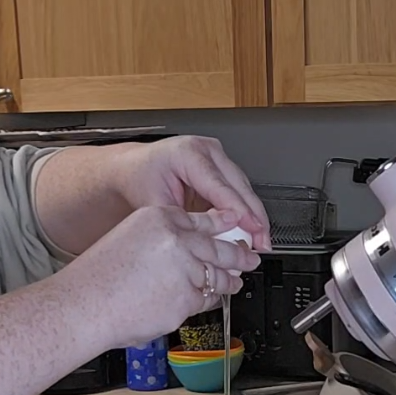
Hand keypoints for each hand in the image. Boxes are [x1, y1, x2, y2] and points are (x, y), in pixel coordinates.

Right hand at [58, 205, 259, 346]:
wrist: (84, 306)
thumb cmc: (98, 279)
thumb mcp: (129, 240)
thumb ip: (162, 239)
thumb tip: (187, 247)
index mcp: (158, 218)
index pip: (201, 219)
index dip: (224, 225)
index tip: (236, 226)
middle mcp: (175, 240)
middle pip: (219, 247)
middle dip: (239, 254)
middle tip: (250, 256)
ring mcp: (183, 270)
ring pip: (217, 276)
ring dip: (229, 281)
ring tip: (235, 282)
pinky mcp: (186, 299)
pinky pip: (206, 300)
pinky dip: (208, 301)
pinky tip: (212, 300)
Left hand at [113, 136, 270, 251]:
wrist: (132, 169)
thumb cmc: (140, 181)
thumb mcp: (156, 205)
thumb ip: (185, 222)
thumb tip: (210, 241)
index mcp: (188, 154)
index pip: (221, 187)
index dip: (240, 212)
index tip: (253, 231)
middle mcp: (207, 151)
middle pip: (240, 186)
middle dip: (255, 217)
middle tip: (263, 243)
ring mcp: (216, 156)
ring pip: (244, 188)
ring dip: (254, 216)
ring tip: (260, 241)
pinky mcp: (221, 166)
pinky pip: (239, 190)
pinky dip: (246, 211)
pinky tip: (252, 230)